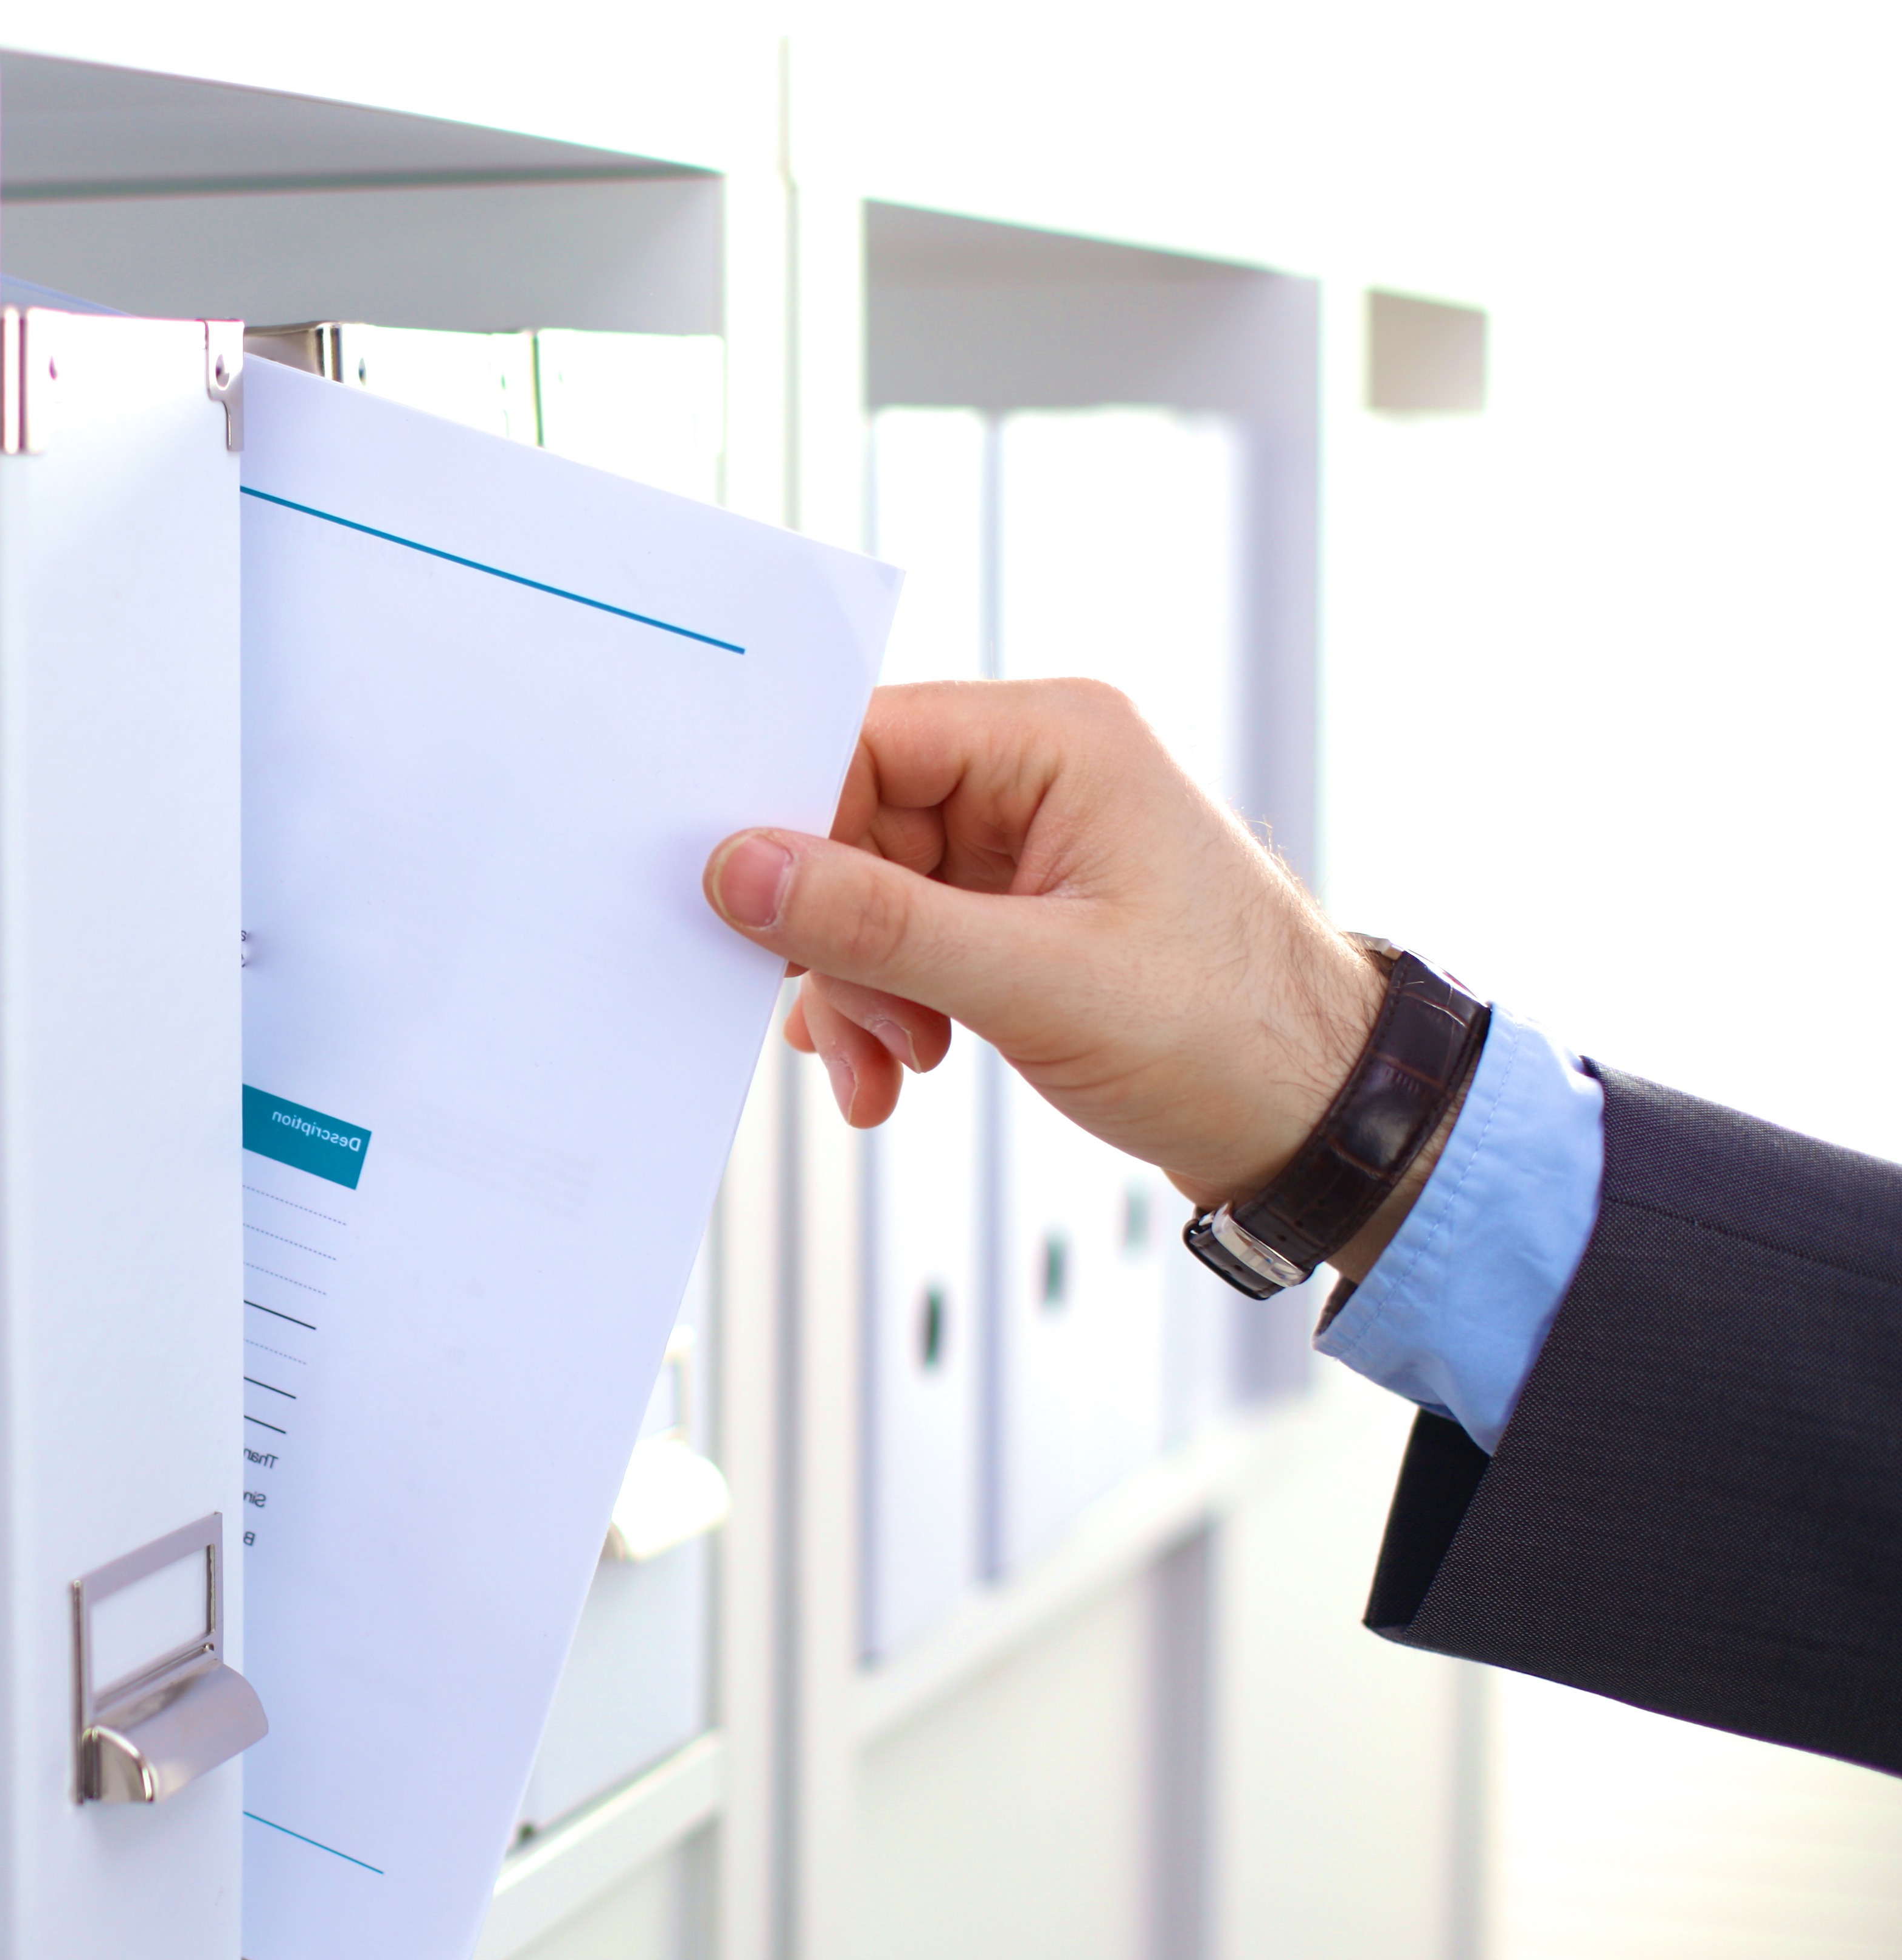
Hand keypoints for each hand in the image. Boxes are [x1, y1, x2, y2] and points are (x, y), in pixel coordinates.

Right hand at [704, 679, 1391, 1247]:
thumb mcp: (1034, 982)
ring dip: (859, 991)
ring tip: (890, 1069)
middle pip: (856, 823)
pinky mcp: (1018, 910)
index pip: (867, 738)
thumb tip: (740, 870)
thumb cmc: (1225, 1034)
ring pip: (870, 893)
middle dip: (834, 940)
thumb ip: (876, 924)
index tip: (738, 908)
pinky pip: (905, 938)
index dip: (790, 819)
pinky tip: (897, 1070)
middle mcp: (1037, 773)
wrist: (1320, 1122)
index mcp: (1057, 740)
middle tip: (848, 1031)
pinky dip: (887, 1007)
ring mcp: (1025, 844)